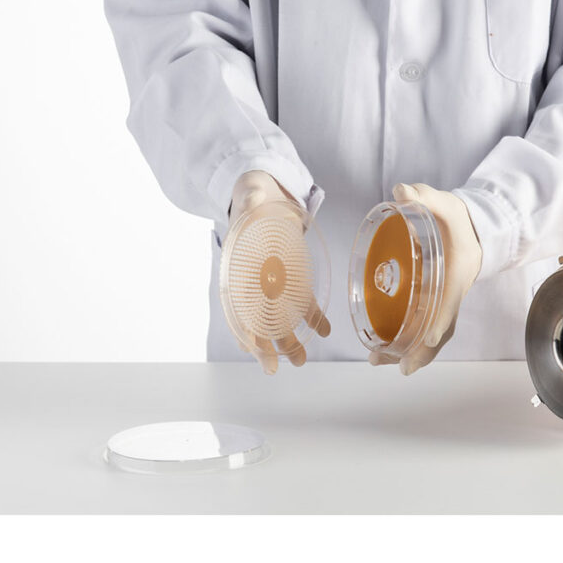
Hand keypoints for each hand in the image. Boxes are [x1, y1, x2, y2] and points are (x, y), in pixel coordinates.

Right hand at [227, 171, 330, 373]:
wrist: (267, 195)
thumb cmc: (253, 197)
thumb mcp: (250, 193)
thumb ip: (250, 199)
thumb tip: (252, 201)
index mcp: (240, 266)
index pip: (238, 305)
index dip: (243, 329)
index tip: (251, 351)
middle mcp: (257, 281)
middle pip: (260, 319)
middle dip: (268, 345)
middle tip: (276, 369)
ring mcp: (277, 282)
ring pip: (282, 318)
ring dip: (291, 340)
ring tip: (302, 361)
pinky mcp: (296, 278)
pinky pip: (305, 302)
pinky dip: (314, 318)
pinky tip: (325, 331)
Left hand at [369, 183, 481, 375]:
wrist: (474, 228)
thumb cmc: (457, 219)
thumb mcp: (443, 202)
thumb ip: (423, 195)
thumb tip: (400, 191)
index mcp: (456, 272)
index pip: (449, 301)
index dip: (439, 321)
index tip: (428, 340)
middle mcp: (452, 293)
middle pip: (440, 330)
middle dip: (421, 352)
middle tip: (398, 368)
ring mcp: (445, 300)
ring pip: (432, 335)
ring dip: (410, 352)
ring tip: (377, 361)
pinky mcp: (436, 302)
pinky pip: (425, 327)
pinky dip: (409, 341)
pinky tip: (384, 347)